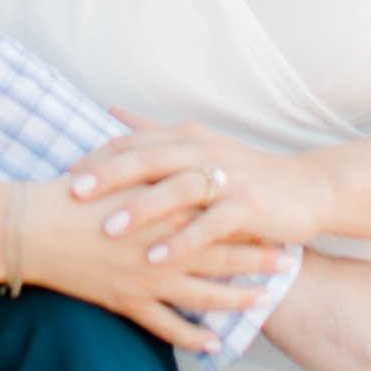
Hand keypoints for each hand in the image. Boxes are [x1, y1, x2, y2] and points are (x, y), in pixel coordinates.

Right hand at [22, 178, 284, 356]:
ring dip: (237, 299)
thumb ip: (147, 169)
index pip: (217, 214)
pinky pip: (169, 326)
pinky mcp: (128, 302)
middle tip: (287, 260)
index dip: (247, 218)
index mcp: (163, 210)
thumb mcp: (114, 171)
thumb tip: (170, 163)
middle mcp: (163, 246)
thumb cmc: (69, 195)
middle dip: (258, 259)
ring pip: (205, 294)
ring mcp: (148, 278)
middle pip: (222, 255)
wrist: (32, 228)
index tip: (273, 218)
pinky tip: (214, 342)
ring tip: (264, 301)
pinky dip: (193, 336)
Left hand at [68, 111, 330, 246]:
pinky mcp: (248, 206)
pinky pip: (209, 225)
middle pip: (149, 159)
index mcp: (186, 138)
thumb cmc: (244, 172)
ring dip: (142, 209)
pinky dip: (182, 241)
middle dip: (109, 175)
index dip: (99, 157)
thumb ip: (152, 131)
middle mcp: (203, 152)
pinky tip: (158, 259)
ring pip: (177, 189)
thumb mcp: (197, 146)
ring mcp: (227, 178)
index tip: (64, 174)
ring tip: (109, 229)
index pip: (134, 142)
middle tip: (72, 192)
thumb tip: (111, 111)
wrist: (307, 188)